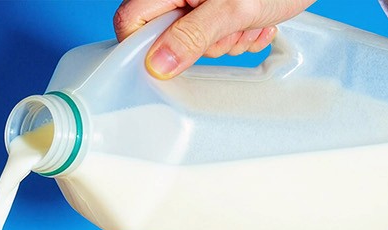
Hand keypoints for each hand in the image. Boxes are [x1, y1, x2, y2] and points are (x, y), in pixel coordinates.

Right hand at [113, 0, 317, 78]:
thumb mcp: (234, 9)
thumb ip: (193, 36)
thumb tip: (158, 65)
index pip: (131, 20)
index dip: (146, 45)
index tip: (175, 57)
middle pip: (165, 35)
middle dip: (201, 44)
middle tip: (231, 30)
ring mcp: (198, 1)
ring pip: (193, 40)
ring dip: (225, 42)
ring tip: (249, 23)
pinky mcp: (217, 8)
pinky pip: (215, 36)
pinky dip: (237, 36)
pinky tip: (256, 24)